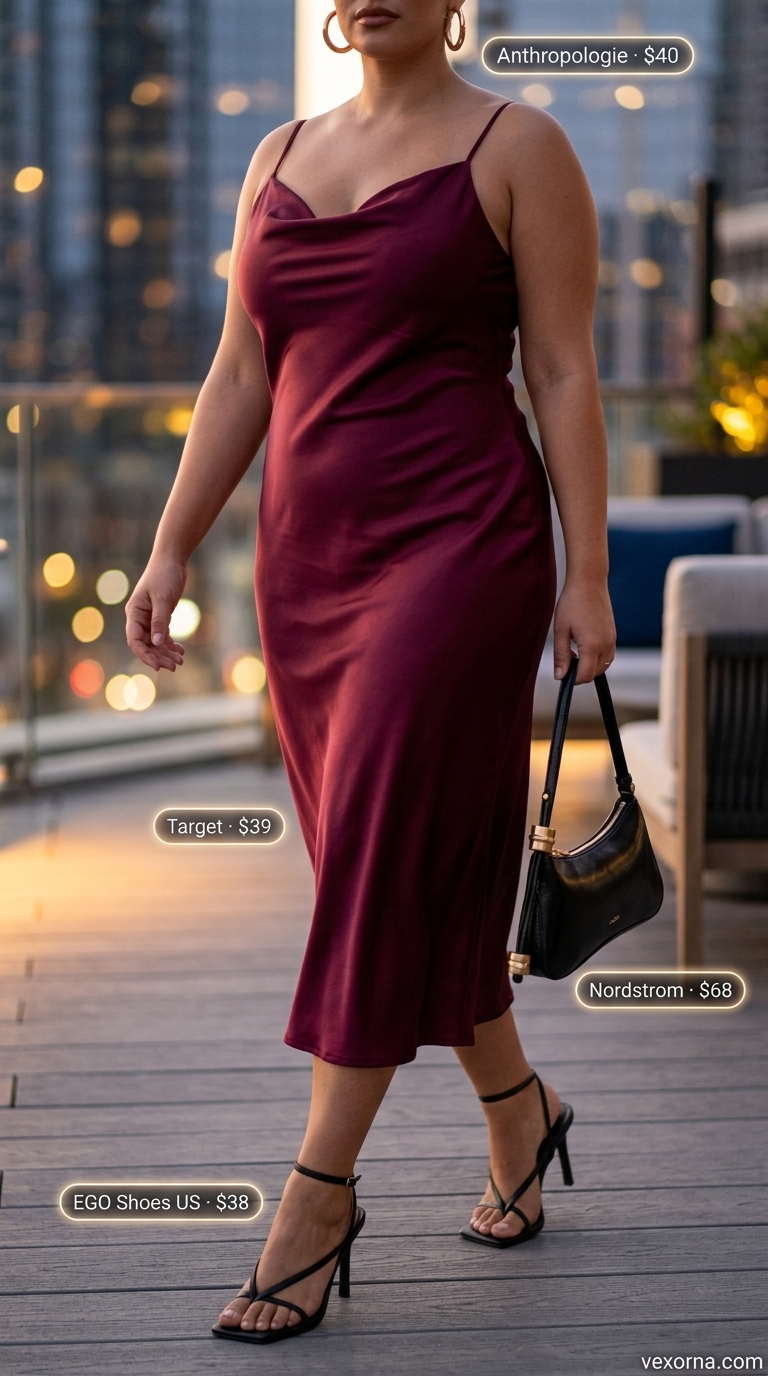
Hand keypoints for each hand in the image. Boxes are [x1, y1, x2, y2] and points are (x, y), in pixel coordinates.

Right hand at [125, 556, 186, 672]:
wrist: (171, 559)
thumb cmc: (164, 575)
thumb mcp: (162, 598)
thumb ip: (159, 621)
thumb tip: (156, 643)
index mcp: (134, 613)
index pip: (134, 640)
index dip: (145, 655)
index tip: (158, 666)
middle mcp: (139, 618)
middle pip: (146, 644)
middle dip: (159, 657)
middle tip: (174, 666)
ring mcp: (150, 618)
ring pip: (155, 642)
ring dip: (166, 652)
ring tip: (180, 661)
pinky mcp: (160, 616)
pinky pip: (163, 635)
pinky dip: (171, 644)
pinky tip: (181, 650)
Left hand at [553, 576, 615, 685]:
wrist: (589, 582)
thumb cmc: (572, 603)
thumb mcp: (561, 630)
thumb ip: (561, 656)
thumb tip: (560, 677)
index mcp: (592, 646)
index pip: (585, 676)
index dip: (573, 680)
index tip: (563, 673)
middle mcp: (606, 645)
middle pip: (595, 673)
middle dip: (581, 672)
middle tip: (567, 658)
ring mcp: (612, 640)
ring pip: (603, 666)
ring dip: (590, 666)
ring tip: (574, 651)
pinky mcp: (613, 635)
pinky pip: (608, 655)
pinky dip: (597, 658)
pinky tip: (584, 645)